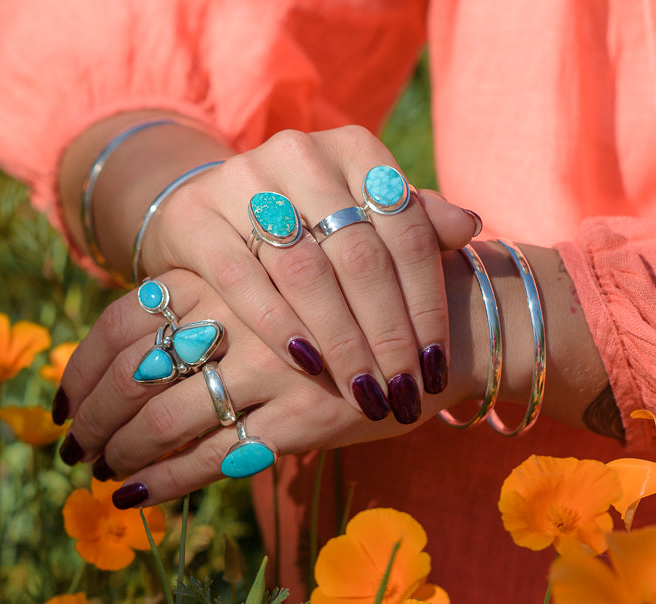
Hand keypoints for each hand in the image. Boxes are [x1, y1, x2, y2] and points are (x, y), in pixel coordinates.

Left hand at [57, 267, 470, 505]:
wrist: (440, 326)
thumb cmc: (350, 306)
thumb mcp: (280, 287)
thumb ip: (217, 308)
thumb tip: (144, 356)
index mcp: (225, 275)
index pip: (124, 317)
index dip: (83, 364)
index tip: (62, 399)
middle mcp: (239, 316)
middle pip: (133, 370)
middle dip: (93, 416)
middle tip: (72, 446)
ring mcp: (273, 368)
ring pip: (168, 416)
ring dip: (122, 450)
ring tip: (100, 473)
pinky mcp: (305, 417)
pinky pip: (218, 455)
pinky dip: (169, 479)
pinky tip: (137, 494)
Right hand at [139, 125, 479, 421]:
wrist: (208, 206)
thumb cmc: (301, 221)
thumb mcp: (360, 212)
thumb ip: (410, 220)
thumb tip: (469, 226)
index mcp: (355, 149)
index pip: (407, 230)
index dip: (427, 303)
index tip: (434, 364)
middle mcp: (301, 155)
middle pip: (360, 256)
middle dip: (387, 334)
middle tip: (401, 391)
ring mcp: (243, 182)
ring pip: (305, 272)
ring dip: (341, 341)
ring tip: (364, 391)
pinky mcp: (196, 218)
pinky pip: (242, 280)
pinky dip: (279, 326)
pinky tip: (308, 366)